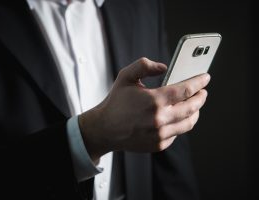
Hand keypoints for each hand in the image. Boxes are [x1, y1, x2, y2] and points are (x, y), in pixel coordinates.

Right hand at [79, 57, 209, 162]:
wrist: (105, 129)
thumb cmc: (116, 102)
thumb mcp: (125, 77)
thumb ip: (144, 65)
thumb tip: (164, 67)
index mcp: (153, 100)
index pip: (186, 90)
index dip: (199, 82)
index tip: (205, 78)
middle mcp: (159, 119)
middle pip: (192, 107)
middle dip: (201, 97)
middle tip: (202, 92)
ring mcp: (160, 134)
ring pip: (188, 123)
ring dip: (195, 112)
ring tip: (194, 105)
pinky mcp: (158, 144)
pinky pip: (178, 133)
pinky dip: (181, 124)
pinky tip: (176, 117)